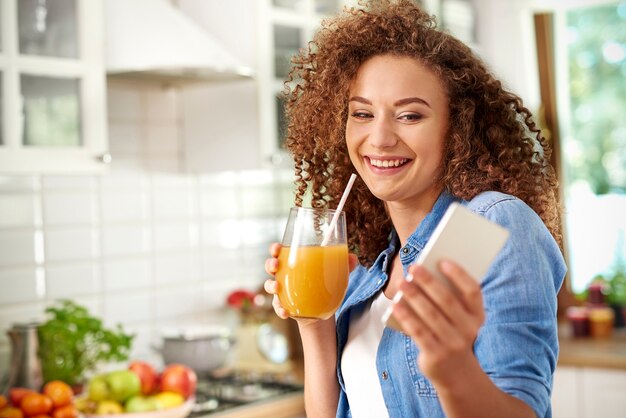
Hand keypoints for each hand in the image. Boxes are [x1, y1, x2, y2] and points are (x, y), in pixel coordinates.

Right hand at [264, 242, 358, 323]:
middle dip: (270, 264)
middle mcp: (284, 274)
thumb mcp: (334, 273)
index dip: (275, 248)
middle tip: (275, 265)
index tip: (277, 247)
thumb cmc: (324, 283)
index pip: (279, 251)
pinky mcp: (284, 305)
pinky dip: (280, 309)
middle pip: (271, 266)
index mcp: (293, 262)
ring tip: (276, 287)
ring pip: (270, 285)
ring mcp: (282, 290)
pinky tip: (286, 312)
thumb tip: (354, 258)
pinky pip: (277, 307)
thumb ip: (344, 265)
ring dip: (270, 285)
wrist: (320, 307)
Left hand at [390, 260, 484, 386]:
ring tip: (402, 283)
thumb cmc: (452, 334)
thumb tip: (426, 273)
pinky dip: (406, 316)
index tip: (443, 261)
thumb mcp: (459, 319)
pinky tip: (396, 304)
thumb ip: (449, 299)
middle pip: (447, 300)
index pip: (473, 292)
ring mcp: (453, 344)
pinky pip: (418, 331)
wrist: (456, 373)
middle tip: (414, 267)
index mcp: (477, 316)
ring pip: (431, 315)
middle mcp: (469, 330)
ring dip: (415, 296)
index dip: (459, 275)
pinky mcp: (436, 355)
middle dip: (429, 282)